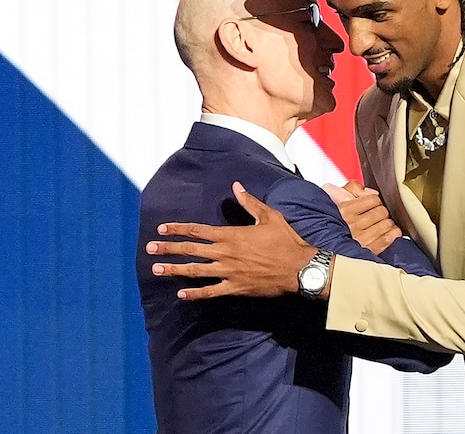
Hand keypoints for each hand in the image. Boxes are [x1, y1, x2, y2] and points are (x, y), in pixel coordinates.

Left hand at [146, 181, 319, 299]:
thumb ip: (250, 202)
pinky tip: (182, 295)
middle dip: (168, 248)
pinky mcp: (236, 288)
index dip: (178, 229)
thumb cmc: (286, 240)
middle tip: (149, 248)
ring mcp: (229, 272)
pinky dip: (195, 294)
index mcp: (232, 235)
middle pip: (191, 250)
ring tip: (157, 269)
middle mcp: (226, 253)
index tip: (161, 228)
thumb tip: (236, 186)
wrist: (299, 268)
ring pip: (195, 271)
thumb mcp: (270, 216)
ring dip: (174, 269)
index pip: (198, 231)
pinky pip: (210, 292)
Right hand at [322, 181, 401, 254]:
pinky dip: (393, 234)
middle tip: (377, 214)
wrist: (320, 250)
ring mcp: (361, 239)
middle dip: (381, 211)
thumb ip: (352, 188)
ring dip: (387, 222)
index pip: (373, 199)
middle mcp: (353, 225)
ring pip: (386, 224)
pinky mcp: (368, 251)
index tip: (372, 204)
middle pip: (382, 211)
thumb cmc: (326, 221)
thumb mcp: (331, 196)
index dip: (374, 200)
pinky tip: (390, 232)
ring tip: (382, 223)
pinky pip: (387, 239)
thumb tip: (372, 193)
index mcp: (345, 210)